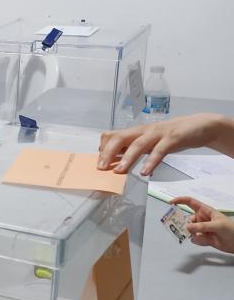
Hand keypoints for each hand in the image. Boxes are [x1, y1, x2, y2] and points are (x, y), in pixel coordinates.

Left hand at [97, 113, 224, 174]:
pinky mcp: (173, 138)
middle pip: (120, 137)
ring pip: (138, 144)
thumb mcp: (150, 142)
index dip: (104, 148)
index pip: (112, 135)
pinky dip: (151, 162)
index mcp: (136, 132)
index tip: (99, 163)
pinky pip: (160, 151)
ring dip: (127, 158)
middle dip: (108, 152)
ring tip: (119, 171)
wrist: (200, 126)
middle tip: (102, 168)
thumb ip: (134, 148)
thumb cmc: (171, 136)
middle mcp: (144, 130)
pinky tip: (145, 172)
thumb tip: (116, 160)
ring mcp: (158, 133)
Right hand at [169, 196, 233, 254]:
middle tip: (184, 230)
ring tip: (204, 238)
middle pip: (187, 219)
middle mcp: (202, 219)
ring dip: (195, 235)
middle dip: (184, 224)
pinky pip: (195, 239)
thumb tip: (187, 227)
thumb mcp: (218, 225)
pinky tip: (209, 242)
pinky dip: (200, 241)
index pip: (190, 202)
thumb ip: (202, 226)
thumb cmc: (231, 230)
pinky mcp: (203, 238)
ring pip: (190, 231)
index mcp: (205, 211)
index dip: (180, 200)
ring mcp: (202, 229)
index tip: (170, 204)